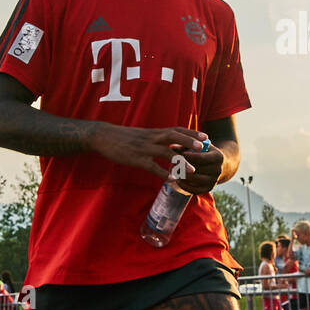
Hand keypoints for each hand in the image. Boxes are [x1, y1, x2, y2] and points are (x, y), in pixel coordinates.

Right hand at [89, 123, 207, 179]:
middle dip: (189, 141)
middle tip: (203, 147)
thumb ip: (157, 139)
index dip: (191, 132)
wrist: (104, 136)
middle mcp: (152, 138)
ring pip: (166, 153)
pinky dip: (163, 173)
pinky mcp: (136, 159)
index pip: (176, 129)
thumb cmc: (124, 137)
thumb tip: (171, 144)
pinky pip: (152, 167)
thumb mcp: (143, 135)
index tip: (205, 136)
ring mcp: (144, 148)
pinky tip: (172, 180)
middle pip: (174, 137)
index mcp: (154, 132)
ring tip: (193, 170)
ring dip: (180, 161)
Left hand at [175, 142, 224, 194]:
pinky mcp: (208, 189)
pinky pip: (194, 189)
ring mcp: (214, 181)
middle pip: (197, 170)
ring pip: (194, 180)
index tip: (178, 154)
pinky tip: (177, 179)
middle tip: (172, 163)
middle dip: (183, 166)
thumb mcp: (199, 146)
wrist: (217, 165)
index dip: (188, 156)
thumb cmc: (204, 152)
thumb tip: (172, 147)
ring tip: (173, 171)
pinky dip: (184, 185)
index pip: (201, 158)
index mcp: (218, 157)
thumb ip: (187, 145)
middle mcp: (218, 170)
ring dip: (182, 176)